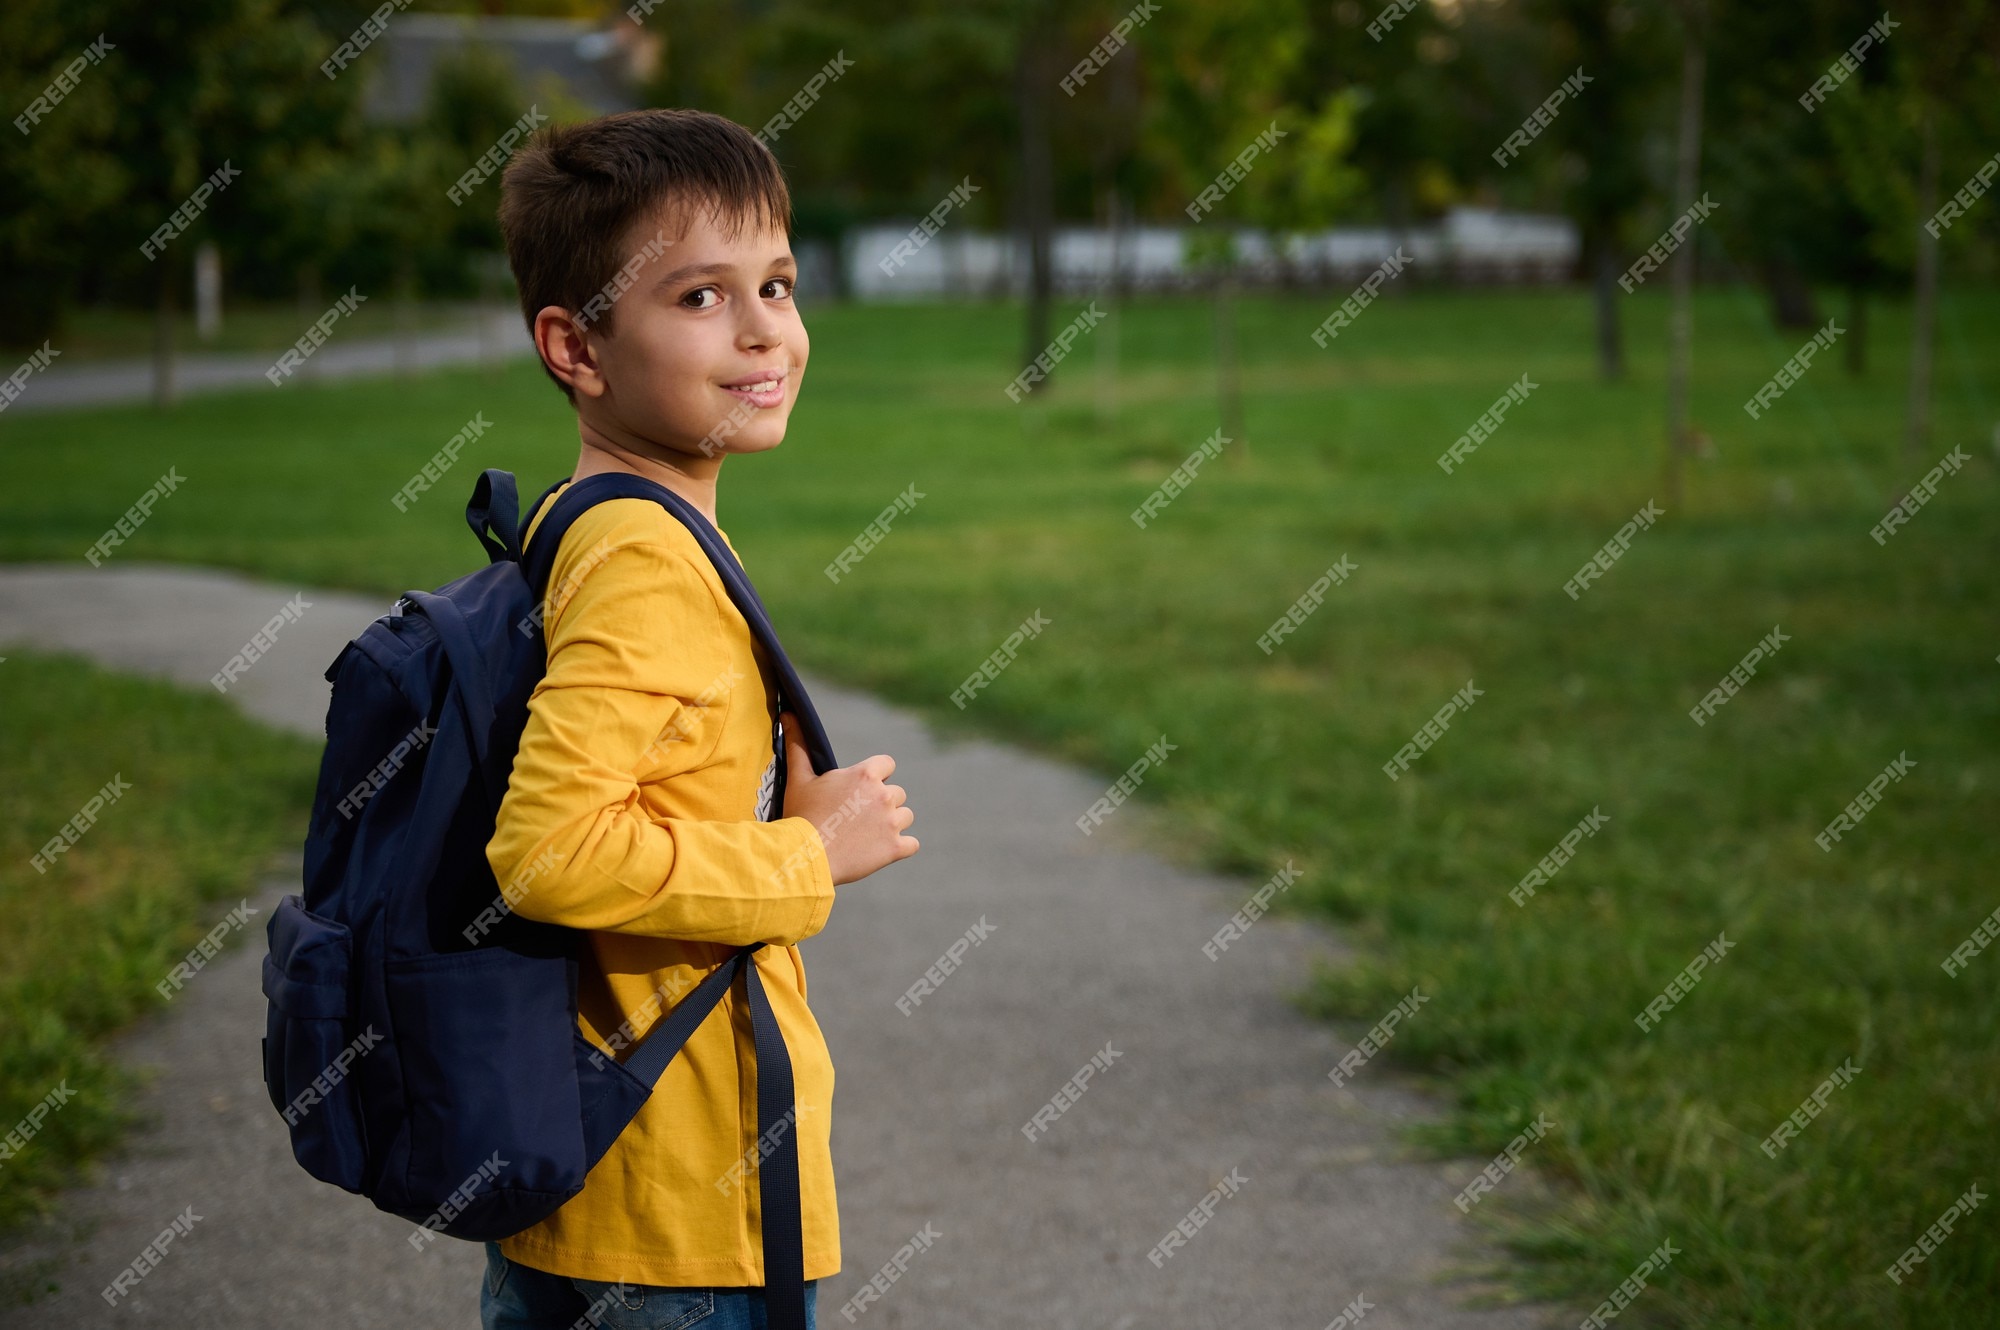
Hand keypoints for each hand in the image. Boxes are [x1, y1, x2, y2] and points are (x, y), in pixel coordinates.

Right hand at [780, 711, 918, 884]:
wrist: (804, 857)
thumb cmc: (801, 816)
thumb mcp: (799, 778)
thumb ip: (798, 745)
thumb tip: (788, 714)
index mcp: (865, 774)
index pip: (887, 764)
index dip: (875, 777)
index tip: (859, 790)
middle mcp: (884, 795)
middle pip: (896, 793)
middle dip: (881, 803)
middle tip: (856, 817)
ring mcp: (892, 822)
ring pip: (905, 816)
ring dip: (891, 824)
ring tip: (865, 834)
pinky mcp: (895, 848)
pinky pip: (912, 844)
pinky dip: (900, 847)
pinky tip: (881, 850)